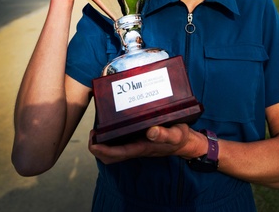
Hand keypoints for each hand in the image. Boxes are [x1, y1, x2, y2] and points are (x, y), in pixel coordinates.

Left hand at [88, 124, 206, 164]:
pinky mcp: (138, 139)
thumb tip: (150, 132)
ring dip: (102, 142)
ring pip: (113, 149)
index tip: (93, 141)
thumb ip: (165, 134)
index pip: (116, 153)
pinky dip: (111, 136)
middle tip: (92, 133)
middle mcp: (136, 147)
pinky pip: (120, 142)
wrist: (186, 142)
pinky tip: (111, 123)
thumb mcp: (176, 134)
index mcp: (142, 147)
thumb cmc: (180, 138)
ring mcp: (136, 144)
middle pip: (110, 155)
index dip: (102, 150)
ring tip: (97, 128)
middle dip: (97, 147)